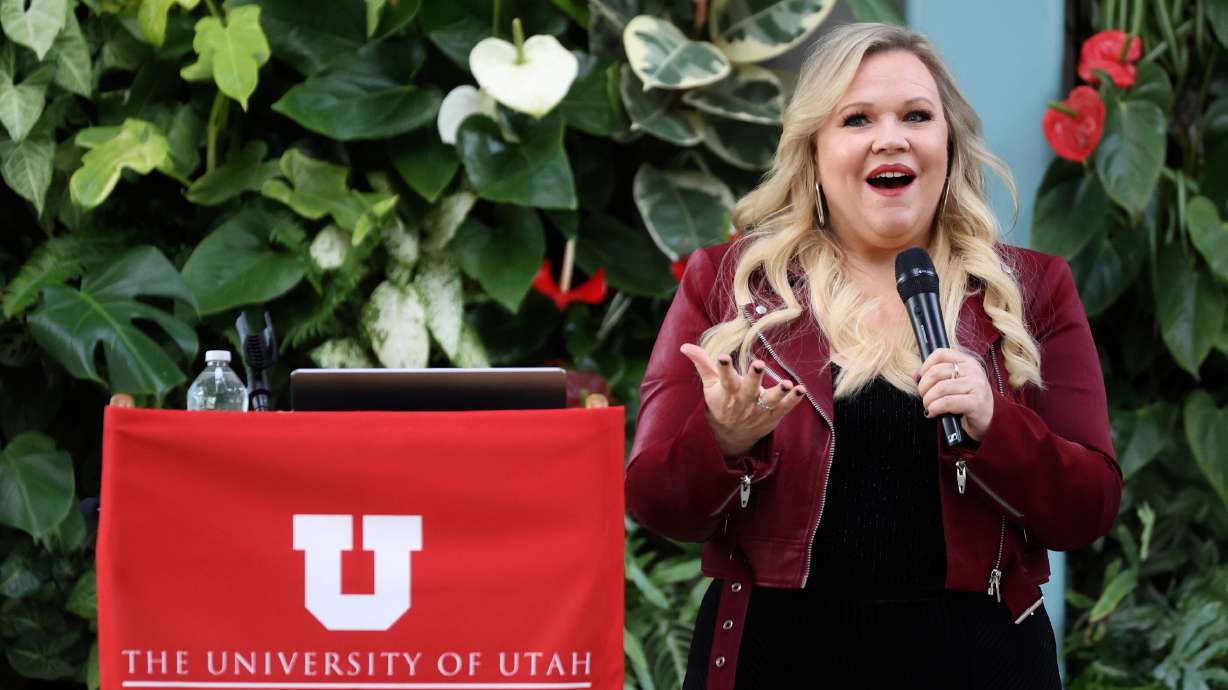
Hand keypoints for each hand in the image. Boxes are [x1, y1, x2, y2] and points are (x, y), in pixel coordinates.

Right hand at [680, 343, 807, 456]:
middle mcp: (743, 400)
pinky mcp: (772, 415)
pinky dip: (793, 400)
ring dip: (778, 392)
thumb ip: (702, 364)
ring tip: (786, 383)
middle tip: (758, 365)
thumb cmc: (720, 404)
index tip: (723, 357)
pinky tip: (801, 389)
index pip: (724, 378)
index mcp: (727, 392)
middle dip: (753, 377)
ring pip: (769, 400)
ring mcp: (759, 409)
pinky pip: (785, 407)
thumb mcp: (710, 385)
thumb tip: (685, 346)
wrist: (730, 437)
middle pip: (748, 389)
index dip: (723, 368)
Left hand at [915, 347, 994, 440]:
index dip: (925, 365)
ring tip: (928, 406)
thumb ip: (938, 376)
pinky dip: (935, 408)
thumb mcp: (955, 383)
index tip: (919, 378)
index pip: (940, 353)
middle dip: (923, 386)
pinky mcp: (976, 402)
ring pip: (940, 388)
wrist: (988, 420)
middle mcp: (973, 370)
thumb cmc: (968, 400)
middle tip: (923, 396)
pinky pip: (947, 402)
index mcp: (967, 362)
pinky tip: (932, 412)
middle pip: (936, 372)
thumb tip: (915, 374)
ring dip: (928, 399)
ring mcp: (976, 385)